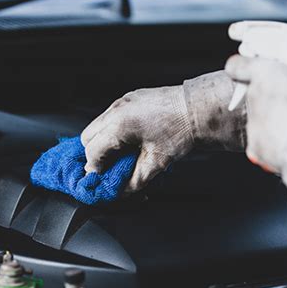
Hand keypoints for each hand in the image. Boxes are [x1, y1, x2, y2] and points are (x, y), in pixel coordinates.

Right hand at [81, 72, 245, 192]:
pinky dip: (113, 130)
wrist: (198, 109)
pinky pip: (112, 116)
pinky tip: (130, 140)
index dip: (96, 169)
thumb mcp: (156, 163)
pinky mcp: (131, 98)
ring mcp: (123, 101)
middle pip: (88, 136)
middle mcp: (117, 109)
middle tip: (111, 168)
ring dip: (104, 142)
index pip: (92, 151)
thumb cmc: (181, 131)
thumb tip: (121, 189)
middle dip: (96, 154)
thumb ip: (134, 180)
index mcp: (119, 125)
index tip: (103, 178)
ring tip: (123, 155)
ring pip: (98, 125)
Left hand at [225, 43, 286, 172]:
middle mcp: (253, 99)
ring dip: (274, 118)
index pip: (237, 65)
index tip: (255, 69)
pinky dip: (273, 141)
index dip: (244, 66)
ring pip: (260, 118)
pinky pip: (262, 141)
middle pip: (254, 93)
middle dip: (270, 94)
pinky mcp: (255, 149)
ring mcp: (253, 126)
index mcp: (265, 76)